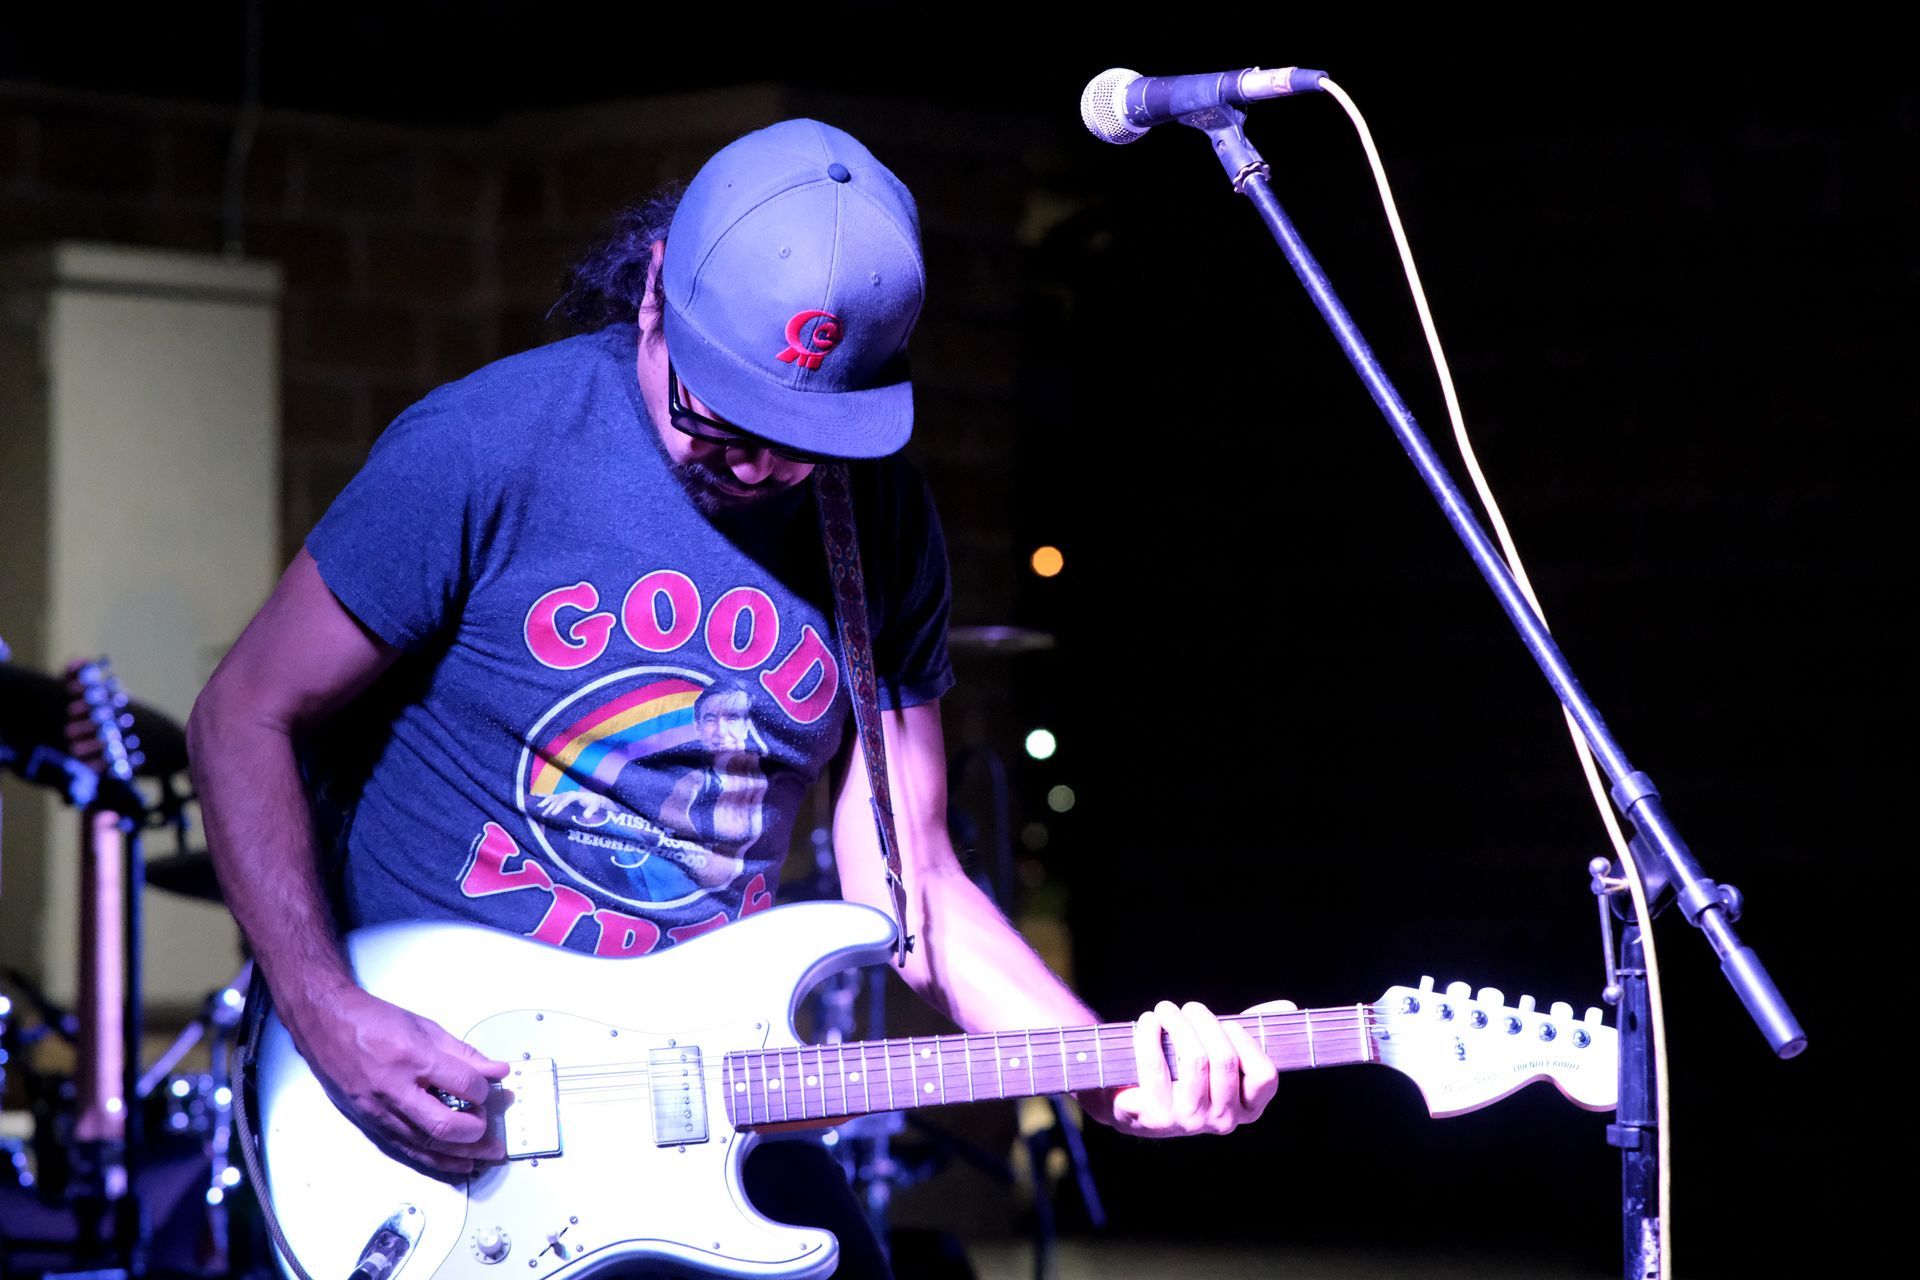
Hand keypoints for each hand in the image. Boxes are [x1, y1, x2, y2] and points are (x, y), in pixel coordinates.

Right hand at [289, 986, 510, 1176]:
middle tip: (491, 1126)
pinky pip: (406, 1150)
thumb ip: (463, 1052)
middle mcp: (393, 1090)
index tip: (491, 1089)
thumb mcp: (424, 1027)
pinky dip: (435, 1160)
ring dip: (461, 1154)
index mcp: (411, 1057)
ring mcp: (379, 1112)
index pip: (461, 1084)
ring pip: (426, 1145)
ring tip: (486, 1155)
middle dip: (475, 1131)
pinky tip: (456, 1163)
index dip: (484, 1091)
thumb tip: (497, 1070)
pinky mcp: (370, 1125)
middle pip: (443, 1125)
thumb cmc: (373, 1021)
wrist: (326, 1025)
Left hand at [1081, 999, 1293, 1137]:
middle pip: (1225, 1059)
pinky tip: (1148, 1021)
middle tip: (1190, 1007)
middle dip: (1206, 1022)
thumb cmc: (1189, 1076)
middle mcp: (1223, 1120)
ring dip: (1177, 1023)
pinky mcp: (1156, 1115)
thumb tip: (1286, 1006)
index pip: (1265, 1075)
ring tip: (1166, 1009)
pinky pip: (1155, 1064)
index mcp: (1248, 1108)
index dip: (1247, 1042)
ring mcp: (1190, 1120)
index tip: (1229, 1023)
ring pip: (1194, 1059)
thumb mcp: (1224, 1058)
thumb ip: (1253, 1033)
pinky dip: (1150, 1035)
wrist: (1138, 1108)